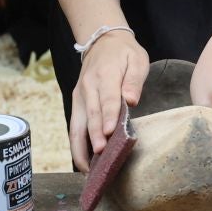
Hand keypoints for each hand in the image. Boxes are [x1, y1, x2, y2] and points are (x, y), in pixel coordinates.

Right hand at [68, 29, 149, 172]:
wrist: (102, 41)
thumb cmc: (124, 53)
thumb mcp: (137, 59)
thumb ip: (134, 80)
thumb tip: (132, 100)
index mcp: (105, 75)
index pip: (107, 98)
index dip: (108, 116)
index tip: (110, 132)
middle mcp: (88, 88)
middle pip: (90, 114)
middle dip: (94, 136)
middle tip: (100, 155)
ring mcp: (79, 96)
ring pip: (76, 125)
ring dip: (80, 147)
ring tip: (88, 169)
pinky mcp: (76, 103)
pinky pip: (74, 126)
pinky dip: (77, 145)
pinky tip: (84, 162)